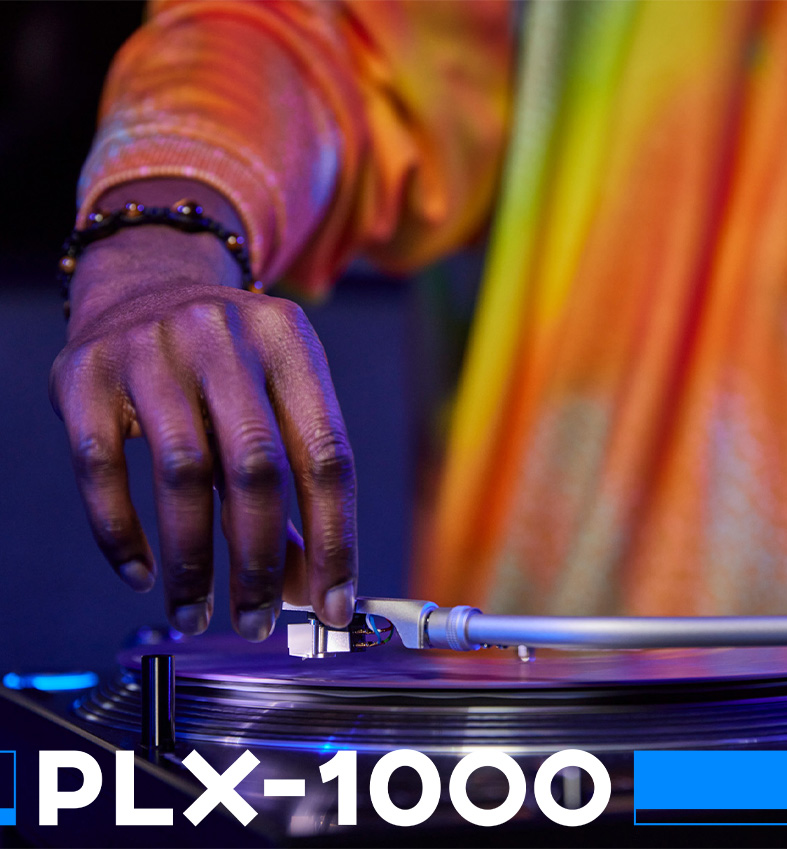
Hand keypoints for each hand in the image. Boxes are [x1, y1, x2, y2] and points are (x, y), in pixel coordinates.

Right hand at [49, 212, 356, 639]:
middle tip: (258, 619)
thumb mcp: (274, 398)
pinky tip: (140, 572)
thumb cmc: (226, 360)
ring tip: (196, 612)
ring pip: (184, 473)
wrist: (144, 283)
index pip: (327, 454)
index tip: (331, 606)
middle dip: (261, 560)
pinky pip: (101, 469)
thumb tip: (309, 587)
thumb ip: (294, 487)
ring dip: (193, 560)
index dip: (334, 540)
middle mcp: (224, 335)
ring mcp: (151, 348)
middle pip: (257, 467)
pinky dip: (121, 533)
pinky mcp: (86, 372)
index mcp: (289, 341)